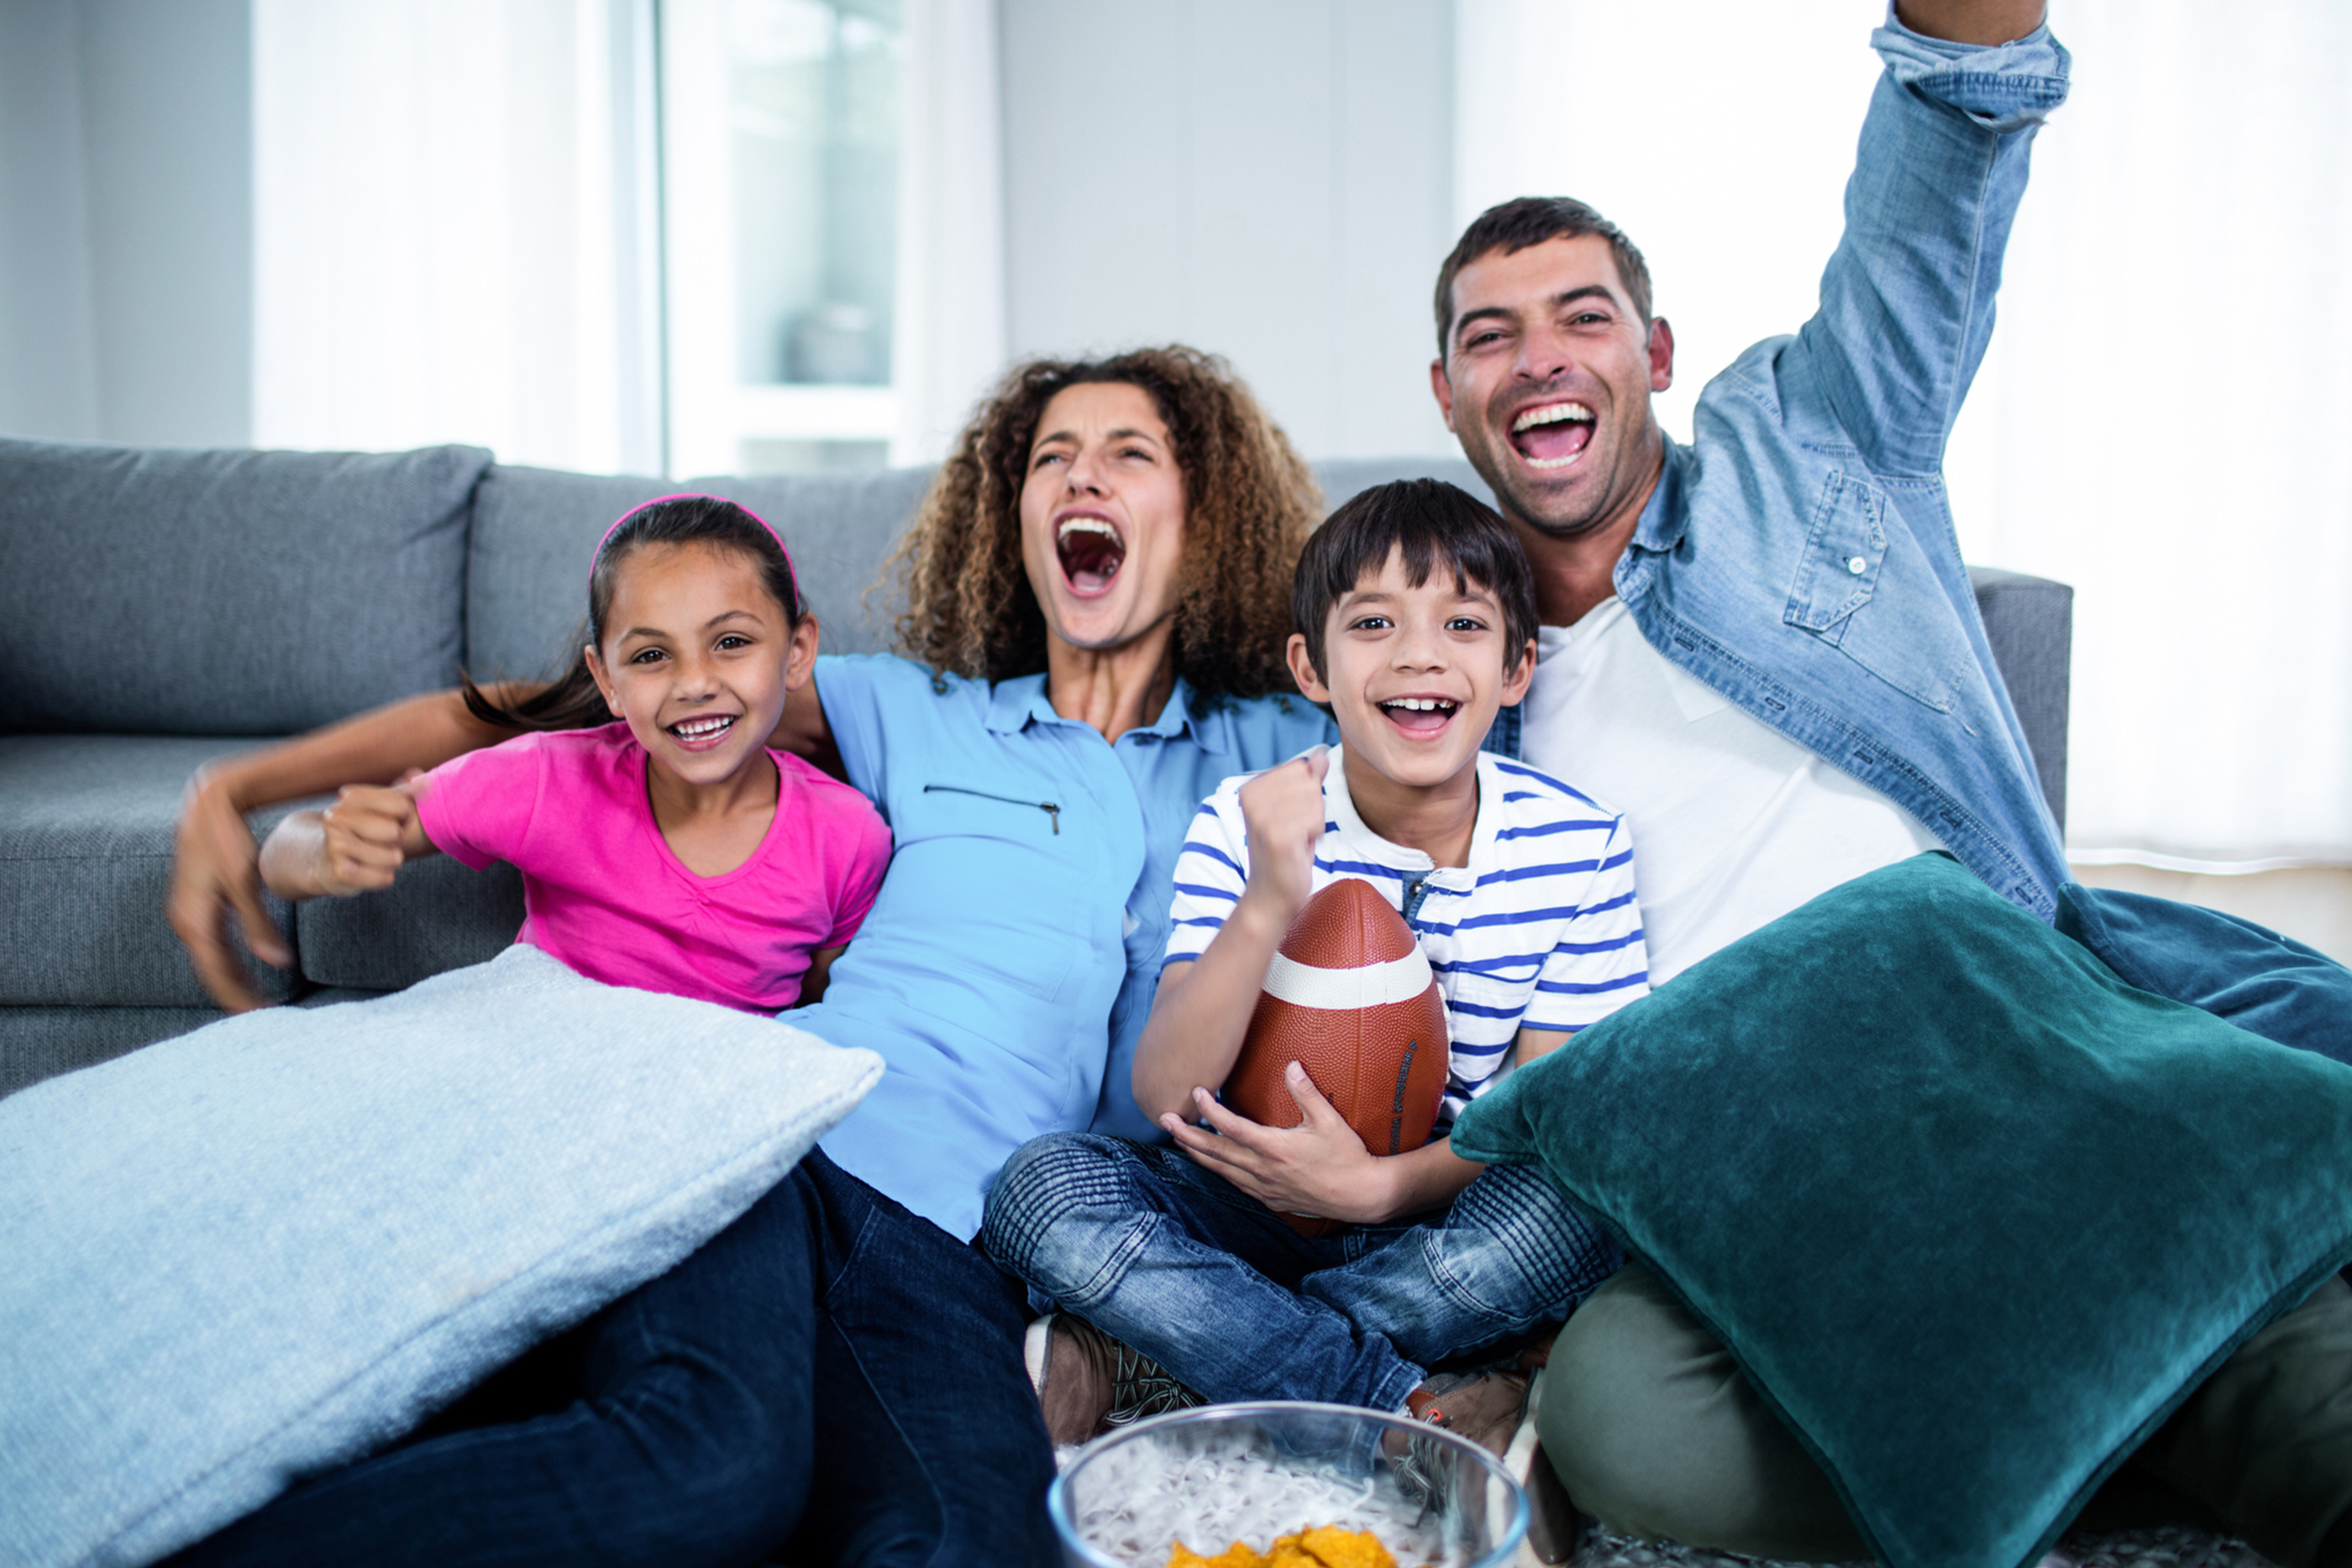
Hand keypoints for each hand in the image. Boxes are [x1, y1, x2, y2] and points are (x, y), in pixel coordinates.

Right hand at [167, 773, 290, 1011]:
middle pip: (211, 970)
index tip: (258, 1015)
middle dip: (236, 993)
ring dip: (233, 980)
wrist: (206, 811)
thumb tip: (278, 963)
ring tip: (258, 1000)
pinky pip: (212, 944)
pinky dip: (228, 961)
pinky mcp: (195, 908)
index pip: (216, 972)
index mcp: (194, 921)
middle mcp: (185, 922)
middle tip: (263, 1014)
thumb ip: (260, 925)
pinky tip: (247, 971)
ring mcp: (188, 915)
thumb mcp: (246, 883)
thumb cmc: (226, 841)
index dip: (237, 996)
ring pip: (211, 959)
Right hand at [312, 775, 424, 895]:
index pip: (402, 807)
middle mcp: (337, 818)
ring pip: (393, 857)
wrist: (324, 861)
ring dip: (390, 861)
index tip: (389, 819)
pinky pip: (385, 877)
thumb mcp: (380, 807)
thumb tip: (424, 780)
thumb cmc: (361, 830)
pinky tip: (366, 870)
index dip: (404, 817)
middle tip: (377, 841)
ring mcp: (336, 845)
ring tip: (371, 856)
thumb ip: (403, 793)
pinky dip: (382, 877)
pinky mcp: (340, 872)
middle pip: (396, 832)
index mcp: (350, 797)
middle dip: (395, 840)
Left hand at [1160, 1062, 1393, 1226]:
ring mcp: (1263, 1187)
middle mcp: (1263, 1170)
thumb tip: (1291, 1065)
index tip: (1196, 1091)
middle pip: (1214, 1151)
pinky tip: (1210, 1162)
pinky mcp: (1269, 1198)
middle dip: (1186, 1133)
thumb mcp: (1329, 1121)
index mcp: (1275, 1148)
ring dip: (1196, 1152)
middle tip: (1164, 1118)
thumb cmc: (1347, 1157)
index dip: (1209, 1109)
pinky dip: (1217, 1169)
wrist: (1360, 1195)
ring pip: (1220, 1169)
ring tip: (1178, 1138)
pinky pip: (1234, 1183)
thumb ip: (1306, 1092)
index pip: (1232, 1127)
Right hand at [1235, 747, 1329, 924]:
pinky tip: (1297, 849)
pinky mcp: (1276, 835)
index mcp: (1251, 787)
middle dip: (1312, 810)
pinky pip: (1316, 820)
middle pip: (1310, 783)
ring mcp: (1261, 816)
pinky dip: (1313, 837)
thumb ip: (1308, 780)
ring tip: (1295, 841)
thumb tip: (1320, 754)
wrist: (1271, 894)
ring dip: (1313, 824)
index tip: (1291, 818)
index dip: (1306, 795)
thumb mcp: (1297, 809)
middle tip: (1294, 832)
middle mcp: (1250, 797)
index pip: (1302, 768)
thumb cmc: (1286, 851)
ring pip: (1315, 801)